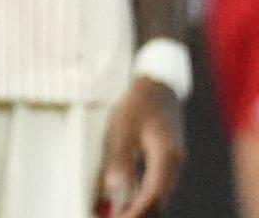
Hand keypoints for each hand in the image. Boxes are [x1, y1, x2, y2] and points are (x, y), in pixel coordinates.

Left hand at [97, 78, 184, 217]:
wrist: (159, 86)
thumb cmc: (139, 104)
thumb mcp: (122, 128)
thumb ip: (120, 160)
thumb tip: (115, 190)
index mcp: (167, 156)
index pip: (153, 195)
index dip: (135, 212)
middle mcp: (175, 164)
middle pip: (159, 201)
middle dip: (138, 213)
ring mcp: (174, 163)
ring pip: (160, 195)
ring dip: (141, 207)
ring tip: (117, 213)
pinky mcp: (168, 161)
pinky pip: (157, 186)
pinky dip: (143, 196)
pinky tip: (127, 199)